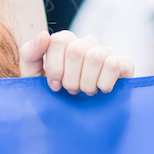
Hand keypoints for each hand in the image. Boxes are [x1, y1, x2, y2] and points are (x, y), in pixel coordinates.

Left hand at [19, 30, 133, 94]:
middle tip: (71, 91)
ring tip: (86, 92)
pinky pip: (114, 64)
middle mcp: (87, 42)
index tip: (54, 85)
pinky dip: (104, 83)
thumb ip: (30, 54)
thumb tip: (44, 34)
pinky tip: (102, 90)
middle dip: (70, 79)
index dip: (55, 67)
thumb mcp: (33, 77)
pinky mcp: (124, 64)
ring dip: (87, 83)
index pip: (58, 40)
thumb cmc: (53, 95)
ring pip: (95, 56)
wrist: (75, 119)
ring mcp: (106, 51)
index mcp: (66, 41)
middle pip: (75, 50)